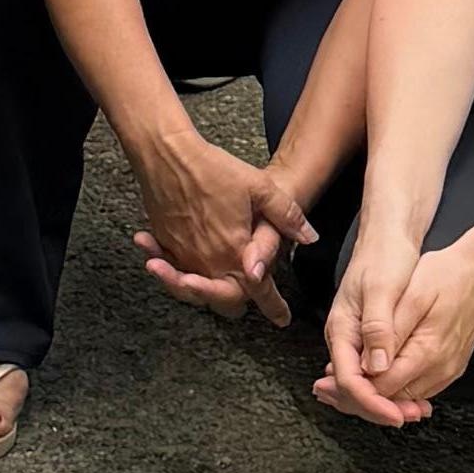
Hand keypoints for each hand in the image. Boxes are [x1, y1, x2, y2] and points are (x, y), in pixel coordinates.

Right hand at [140, 143, 317, 318]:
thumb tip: (309, 237)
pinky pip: (174, 271)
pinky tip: (184, 261)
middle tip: (249, 299)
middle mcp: (207, 262)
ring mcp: (182, 256)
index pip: (259, 292)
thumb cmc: (213, 169)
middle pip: (225, 302)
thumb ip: (287, 216)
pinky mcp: (164, 244)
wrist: (166, 155)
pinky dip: (178, 273)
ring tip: (216, 284)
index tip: (281, 318)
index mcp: (234, 253)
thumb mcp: (260, 187)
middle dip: (238, 303)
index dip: (274, 307)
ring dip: (207, 292)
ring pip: (197, 292)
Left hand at [318, 232, 473, 428]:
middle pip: (392, 399)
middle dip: (357, 397)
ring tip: (341, 387)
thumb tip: (370, 366)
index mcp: (426, 352)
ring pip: (405, 396)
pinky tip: (375, 378)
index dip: (351, 391)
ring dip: (374, 394)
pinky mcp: (451, 365)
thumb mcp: (411, 296)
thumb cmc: (447, 276)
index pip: (382, 388)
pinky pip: (419, 386)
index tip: (327, 386)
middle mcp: (440, 368)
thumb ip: (388, 333)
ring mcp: (448, 369)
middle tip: (325, 391)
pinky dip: (394, 387)